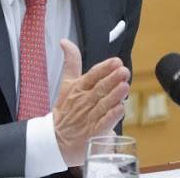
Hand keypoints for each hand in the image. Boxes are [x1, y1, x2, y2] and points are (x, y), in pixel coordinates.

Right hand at [52, 39, 129, 166]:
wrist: (55, 138)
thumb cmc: (65, 108)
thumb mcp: (66, 83)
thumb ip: (71, 62)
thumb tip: (65, 41)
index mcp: (78, 87)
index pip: (92, 75)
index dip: (104, 68)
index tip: (116, 62)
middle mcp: (83, 101)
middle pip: (100, 88)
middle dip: (112, 79)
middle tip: (124, 71)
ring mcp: (88, 117)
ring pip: (103, 104)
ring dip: (114, 95)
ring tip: (125, 86)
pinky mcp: (92, 133)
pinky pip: (103, 124)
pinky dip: (111, 116)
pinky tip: (120, 109)